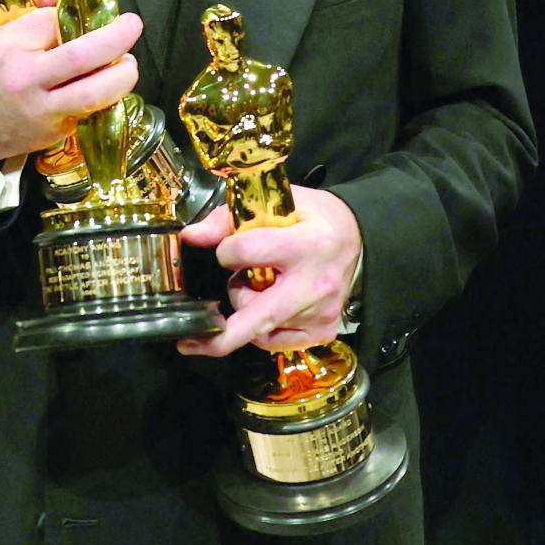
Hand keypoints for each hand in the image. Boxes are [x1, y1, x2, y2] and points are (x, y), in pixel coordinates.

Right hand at [0, 0, 141, 164]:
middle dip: (115, 38)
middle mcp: (27, 79)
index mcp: (8, 47)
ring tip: (128, 62)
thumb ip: (28, 6)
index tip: (83, 10)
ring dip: (121, 74)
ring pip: (94, 92)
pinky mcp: (57, 130)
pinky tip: (110, 84)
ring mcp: (44, 109)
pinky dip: (108, 95)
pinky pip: (92, 110)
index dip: (73, 11)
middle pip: (80, 56)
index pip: (53, 20)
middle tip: (132, 25)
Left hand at [176, 185, 361, 357]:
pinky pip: (276, 342)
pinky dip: (260, 330)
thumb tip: (190, 237)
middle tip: (188, 340)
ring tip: (255, 285)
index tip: (227, 250)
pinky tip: (263, 307)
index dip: (225, 252)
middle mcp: (315, 284)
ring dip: (245, 309)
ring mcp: (321, 313)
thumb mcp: (272, 203)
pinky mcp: (323, 331)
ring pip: (260, 329)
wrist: (355, 234)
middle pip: (258, 316)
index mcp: (306, 243)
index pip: (245, 253)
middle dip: (220, 333)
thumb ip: (227, 220)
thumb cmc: (310, 216)